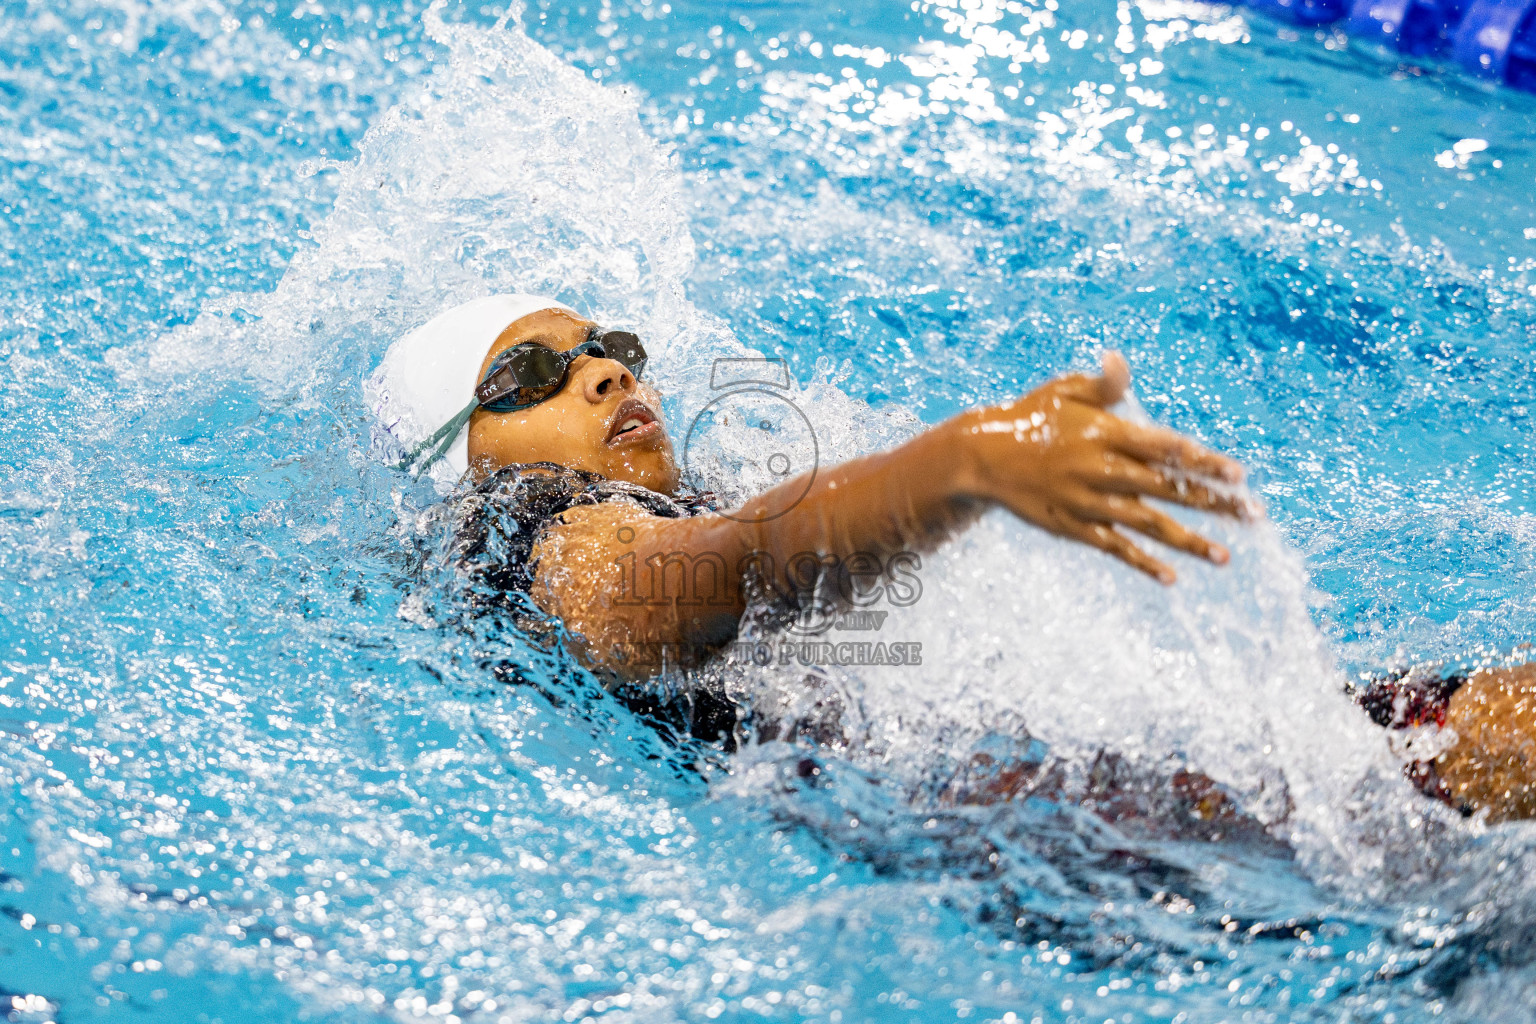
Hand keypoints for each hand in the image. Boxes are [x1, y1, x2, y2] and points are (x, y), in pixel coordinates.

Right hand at [951, 351, 1250, 583]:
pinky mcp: (1073, 525)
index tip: (1239, 475)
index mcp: (1106, 434)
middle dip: (1213, 502)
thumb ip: (1103, 384)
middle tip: (1252, 515)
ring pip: (1147, 524)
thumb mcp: (1064, 391)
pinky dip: (1142, 561)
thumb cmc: (1030, 416)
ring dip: (1188, 541)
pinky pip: (1114, 546)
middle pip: (1167, 488)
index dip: (1204, 463)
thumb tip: (1121, 359)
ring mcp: (1088, 502)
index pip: (1166, 450)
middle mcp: (1101, 470)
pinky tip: (1171, 575)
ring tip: (1224, 556)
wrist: (982, 456)